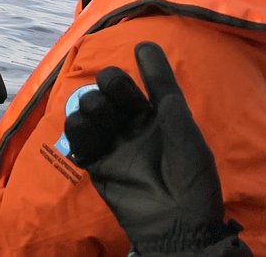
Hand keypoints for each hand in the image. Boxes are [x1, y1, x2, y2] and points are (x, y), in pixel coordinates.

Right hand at [65, 42, 236, 254]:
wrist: (176, 220)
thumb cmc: (188, 174)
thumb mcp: (183, 127)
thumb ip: (164, 88)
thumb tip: (145, 45)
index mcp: (155, 117)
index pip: (136, 83)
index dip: (133, 72)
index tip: (139, 58)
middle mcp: (131, 125)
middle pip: (107, 89)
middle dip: (108, 85)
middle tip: (116, 99)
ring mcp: (111, 143)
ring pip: (88, 108)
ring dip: (92, 106)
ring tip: (101, 120)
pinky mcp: (94, 163)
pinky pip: (77, 138)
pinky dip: (78, 129)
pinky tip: (86, 133)